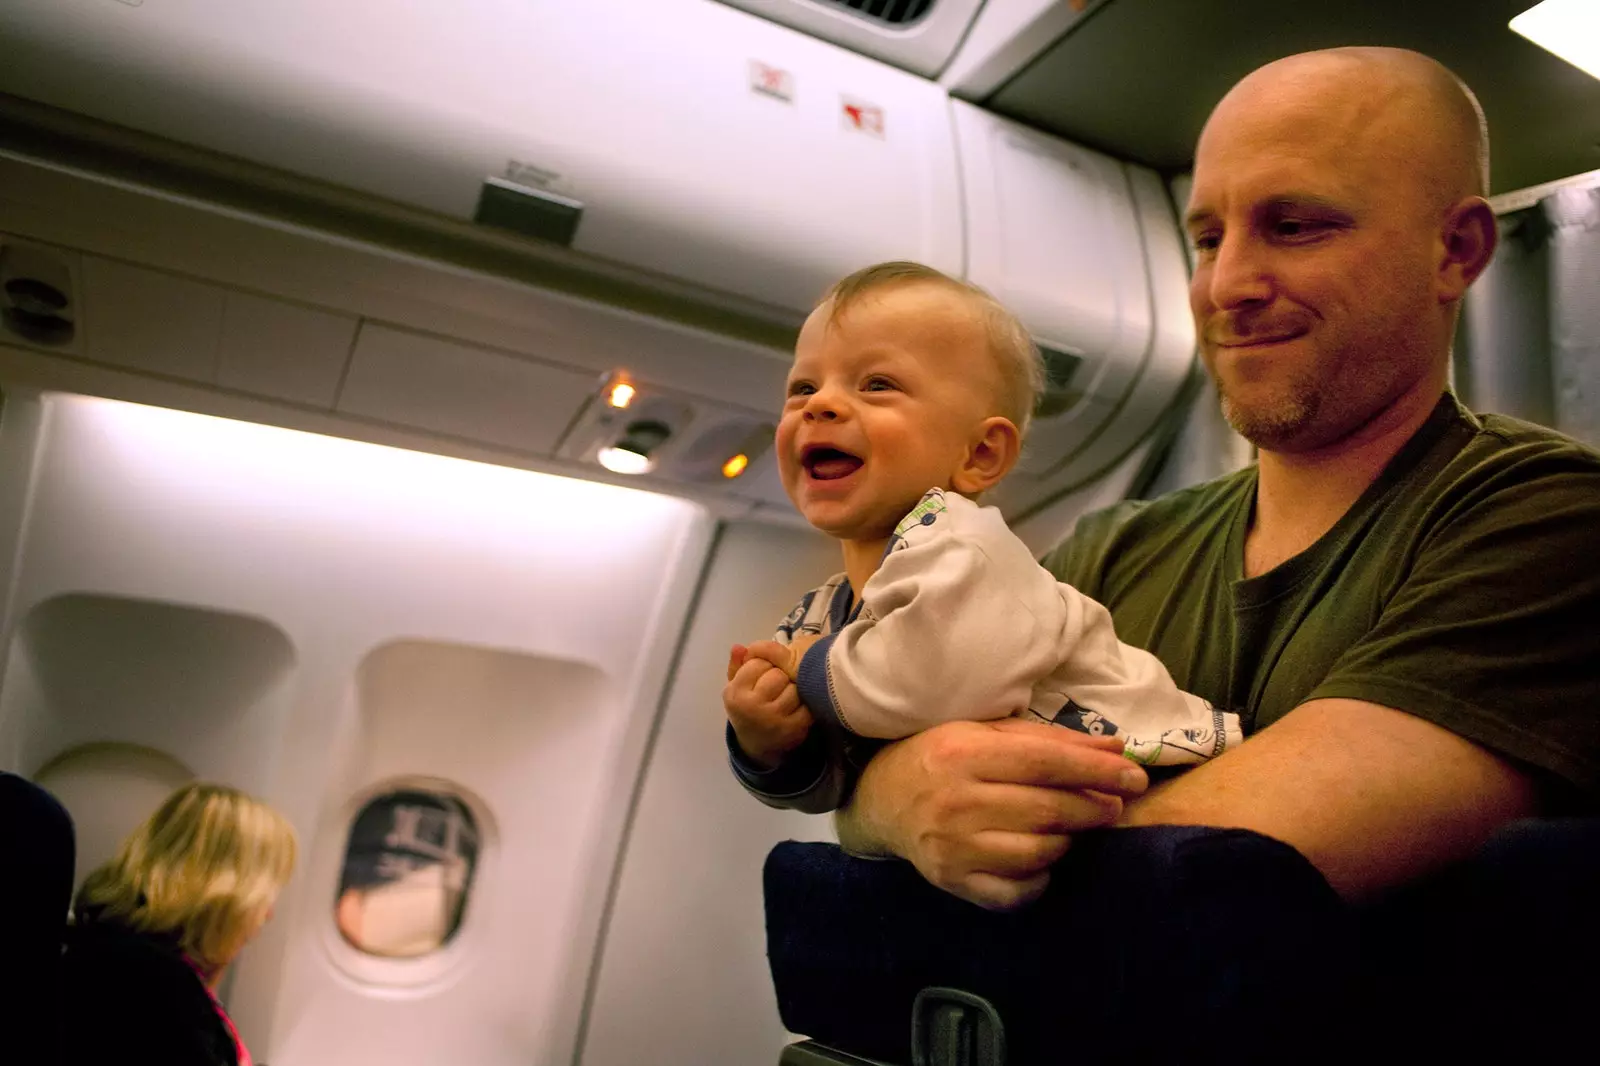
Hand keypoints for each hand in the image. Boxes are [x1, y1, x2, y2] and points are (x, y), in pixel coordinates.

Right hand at [724, 642, 812, 769]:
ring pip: (794, 688)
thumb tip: (740, 646)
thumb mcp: (735, 687)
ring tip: (786, 694)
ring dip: (793, 688)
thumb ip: (737, 665)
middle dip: (779, 675)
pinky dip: (805, 703)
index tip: (763, 673)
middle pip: (777, 675)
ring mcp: (774, 719)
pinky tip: (797, 706)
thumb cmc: (746, 707)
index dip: (763, 664)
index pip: (757, 663)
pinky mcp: (794, 729)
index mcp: (735, 693)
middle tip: (777, 683)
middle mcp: (752, 707)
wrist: (756, 743)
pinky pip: (807, 705)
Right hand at [841, 718, 1147, 909]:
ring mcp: (953, 847)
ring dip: (1067, 841)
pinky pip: (1015, 891)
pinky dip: (1039, 879)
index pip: (1046, 763)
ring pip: (1037, 852)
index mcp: (964, 753)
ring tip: (1070, 828)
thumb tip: (1115, 747)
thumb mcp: (985, 734)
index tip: (1134, 777)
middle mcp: (957, 801)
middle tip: (1115, 805)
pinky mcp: (952, 880)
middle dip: (1094, 807)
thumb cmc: (941, 757)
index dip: (1097, 770)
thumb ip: (1049, 740)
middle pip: (1048, 809)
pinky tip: (1041, 861)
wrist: (882, 799)